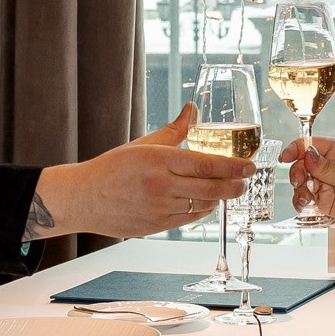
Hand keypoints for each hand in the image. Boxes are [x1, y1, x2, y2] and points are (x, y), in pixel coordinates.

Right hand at [32, 104, 253, 240]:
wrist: (84, 198)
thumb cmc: (113, 168)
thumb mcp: (143, 144)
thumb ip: (174, 130)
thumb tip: (192, 109)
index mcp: (159, 160)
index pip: (206, 164)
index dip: (232, 166)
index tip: (249, 165)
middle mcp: (161, 186)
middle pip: (211, 189)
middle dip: (234, 186)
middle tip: (245, 181)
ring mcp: (160, 209)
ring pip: (203, 207)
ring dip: (218, 199)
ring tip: (225, 190)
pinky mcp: (157, 226)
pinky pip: (189, 219)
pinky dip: (202, 211)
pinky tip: (205, 202)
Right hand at [276, 135, 334, 249]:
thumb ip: (326, 166)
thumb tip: (306, 153)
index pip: (311, 144)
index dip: (296, 149)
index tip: (286, 157)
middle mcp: (331, 165)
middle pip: (302, 163)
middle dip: (297, 171)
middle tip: (300, 180)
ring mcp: (327, 183)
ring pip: (302, 182)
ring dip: (298, 188)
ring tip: (305, 196)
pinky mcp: (326, 201)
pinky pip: (307, 198)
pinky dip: (302, 201)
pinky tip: (304, 203)